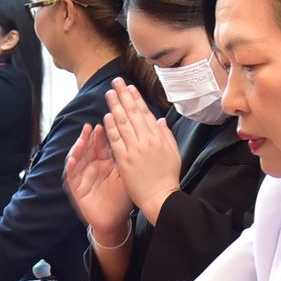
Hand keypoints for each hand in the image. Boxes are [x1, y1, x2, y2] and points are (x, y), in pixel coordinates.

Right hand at [62, 121, 130, 244]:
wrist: (115, 220)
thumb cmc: (122, 198)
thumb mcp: (126, 175)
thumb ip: (128, 157)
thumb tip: (139, 136)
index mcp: (105, 161)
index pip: (102, 144)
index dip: (103, 134)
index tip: (106, 122)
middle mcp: (92, 166)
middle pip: (88, 147)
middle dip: (88, 137)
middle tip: (91, 127)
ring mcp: (83, 175)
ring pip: (77, 157)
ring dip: (78, 148)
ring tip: (81, 140)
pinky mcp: (76, 187)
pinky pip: (71, 175)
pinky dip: (71, 167)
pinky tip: (72, 160)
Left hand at [103, 84, 181, 223]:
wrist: (161, 198)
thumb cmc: (168, 177)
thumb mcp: (174, 153)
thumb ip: (166, 135)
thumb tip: (160, 120)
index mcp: (158, 138)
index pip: (145, 113)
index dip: (136, 98)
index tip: (129, 87)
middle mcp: (146, 141)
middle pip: (132, 114)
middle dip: (124, 96)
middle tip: (116, 82)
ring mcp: (135, 150)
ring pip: (123, 124)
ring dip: (115, 107)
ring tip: (109, 94)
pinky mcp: (125, 161)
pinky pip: (116, 141)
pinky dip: (111, 128)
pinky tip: (107, 117)